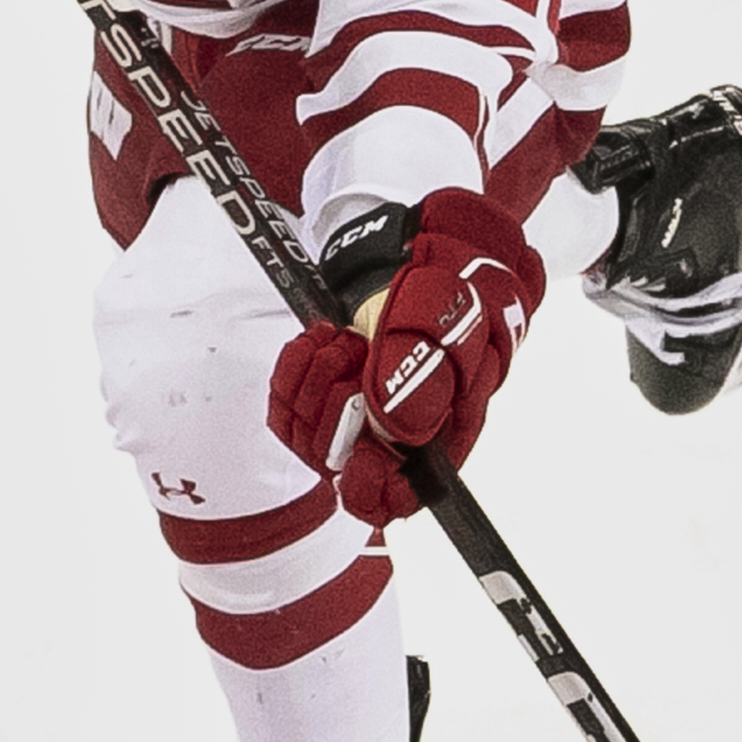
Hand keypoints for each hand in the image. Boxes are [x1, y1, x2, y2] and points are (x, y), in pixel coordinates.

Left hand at [267, 190, 543, 525]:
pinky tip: (318, 339)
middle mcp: (396, 434)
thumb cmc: (456, 286)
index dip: (371, 489)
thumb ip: (426, 373)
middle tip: (354, 353)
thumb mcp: (452, 319)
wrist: (429, 242)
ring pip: (306, 435)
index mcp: (440, 434)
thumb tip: (396, 431)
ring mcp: (358, 414)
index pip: (398, 498)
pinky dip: (293, 369)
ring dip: (314, 379)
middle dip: (335, 406)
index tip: (357, 455)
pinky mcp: (325, 388)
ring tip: (342, 340)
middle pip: (339, 465)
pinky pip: (285, 406)